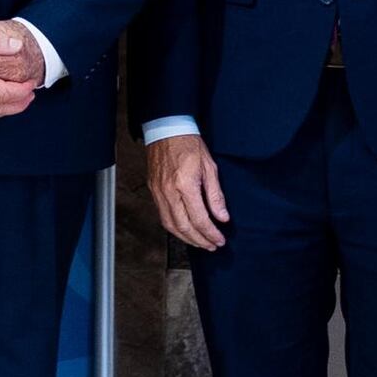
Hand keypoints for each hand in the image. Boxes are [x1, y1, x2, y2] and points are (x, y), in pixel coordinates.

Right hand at [145, 131, 229, 249]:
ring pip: (171, 225)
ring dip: (186, 238)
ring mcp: (159, 192)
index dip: (210, 233)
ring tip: (200, 242)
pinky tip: (185, 230)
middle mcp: (169, 191)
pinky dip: (175, 228)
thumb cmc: (189, 145)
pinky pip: (163, 216)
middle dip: (200, 240)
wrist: (167, 130)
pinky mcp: (154, 191)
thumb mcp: (210, 168)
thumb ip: (216, 195)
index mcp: (185, 184)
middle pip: (184, 227)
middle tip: (212, 246)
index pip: (199, 218)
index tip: (219, 240)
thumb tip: (222, 217)